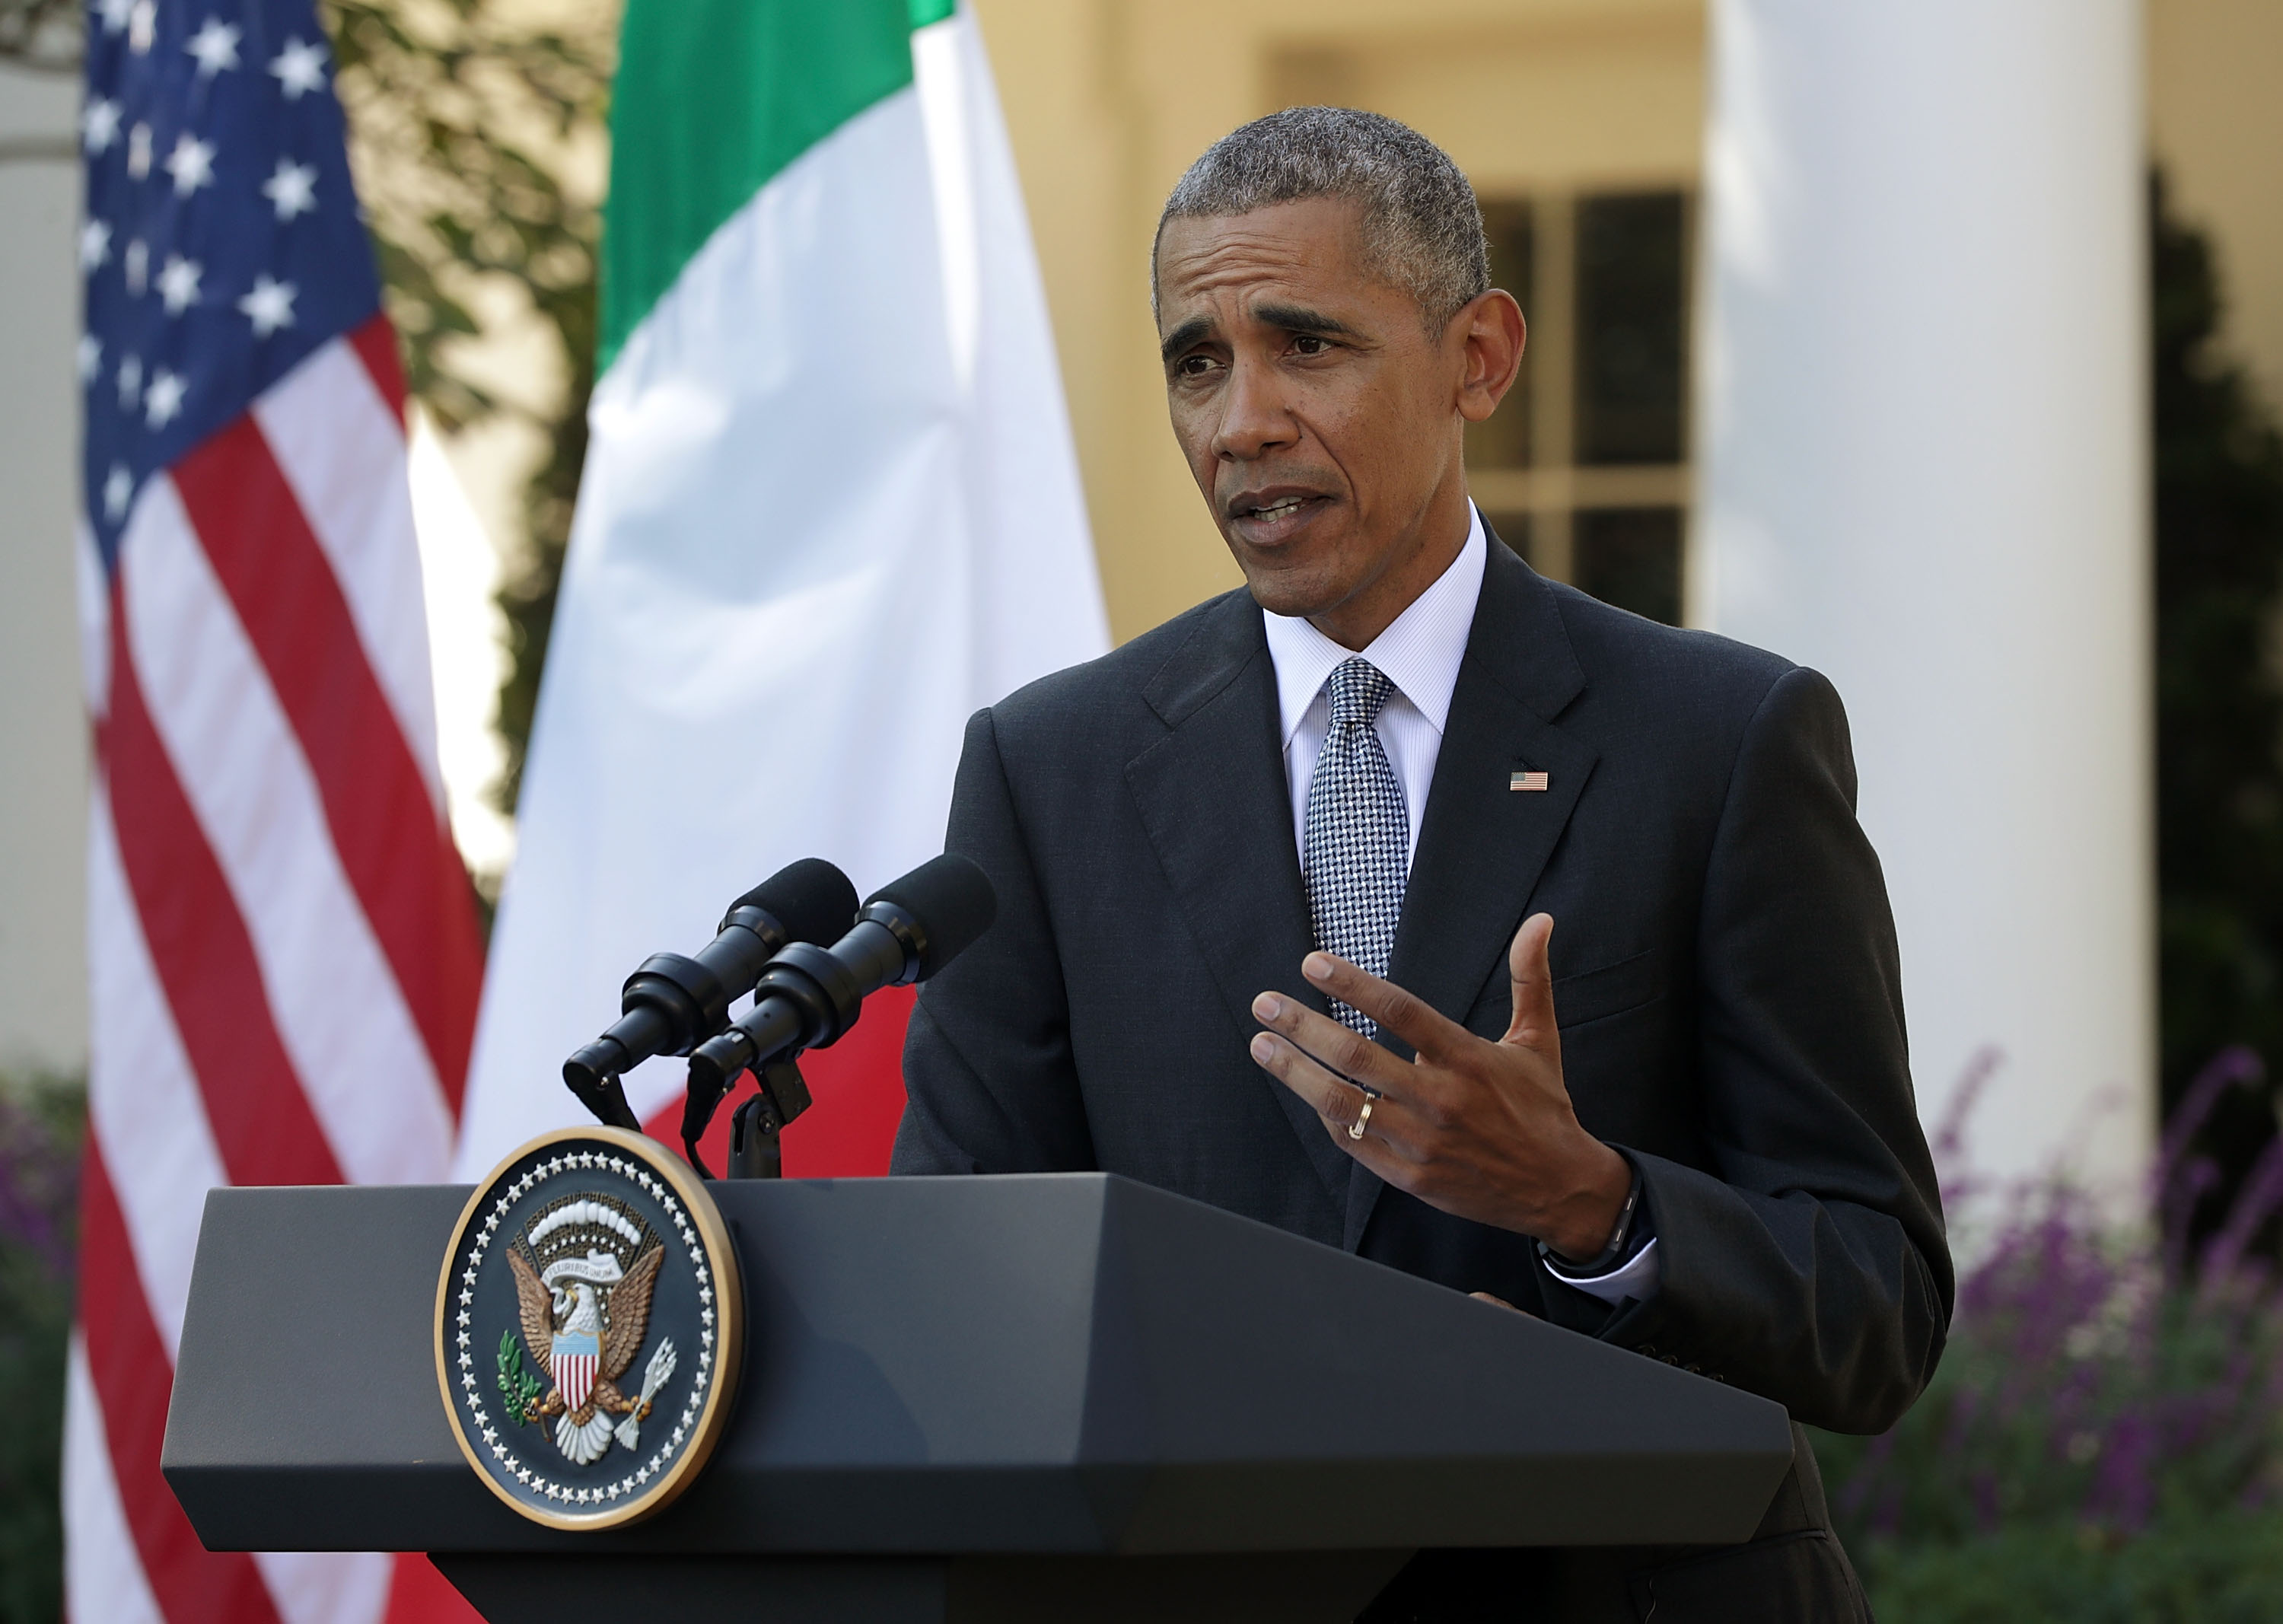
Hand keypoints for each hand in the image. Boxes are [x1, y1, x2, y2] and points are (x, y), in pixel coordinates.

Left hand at [1248, 914, 1631, 1259]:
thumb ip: (1530, 978)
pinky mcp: (1409, 1176)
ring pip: (1344, 1104)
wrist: (1559, 1189)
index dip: (1353, 984)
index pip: (1401, 1011)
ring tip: (1262, 1045)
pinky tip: (1304, 1089)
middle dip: (1303, 1027)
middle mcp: (1441, 1100)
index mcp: (1469, 1059)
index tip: (1312, 964)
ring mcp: (1421, 1141)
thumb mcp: (1539, 1040)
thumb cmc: (1542, 1108)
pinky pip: (1354, 1142)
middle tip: (1265, 1003)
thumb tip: (1540, 921)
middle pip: (1358, 1057)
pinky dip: (1325, 1114)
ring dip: (1296, 1072)